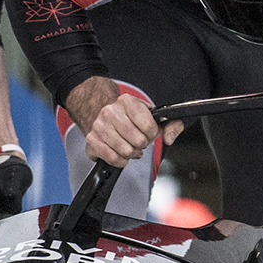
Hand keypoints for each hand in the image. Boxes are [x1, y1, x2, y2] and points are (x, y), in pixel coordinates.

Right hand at [67, 77, 182, 166]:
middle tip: (139, 142)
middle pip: (138, 141)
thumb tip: (169, 137)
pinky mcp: (92, 140)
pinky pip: (113, 158)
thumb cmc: (129, 118)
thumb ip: (170, 124)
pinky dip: (121, 160)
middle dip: (142, 145)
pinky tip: (122, 154)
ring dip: (132, 153)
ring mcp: (99, 126)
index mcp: (127, 101)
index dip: (153, 135)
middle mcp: (110, 111)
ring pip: (126, 151)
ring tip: (131, 147)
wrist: (104, 116)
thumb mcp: (151, 115)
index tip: (149, 133)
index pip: (149, 126)